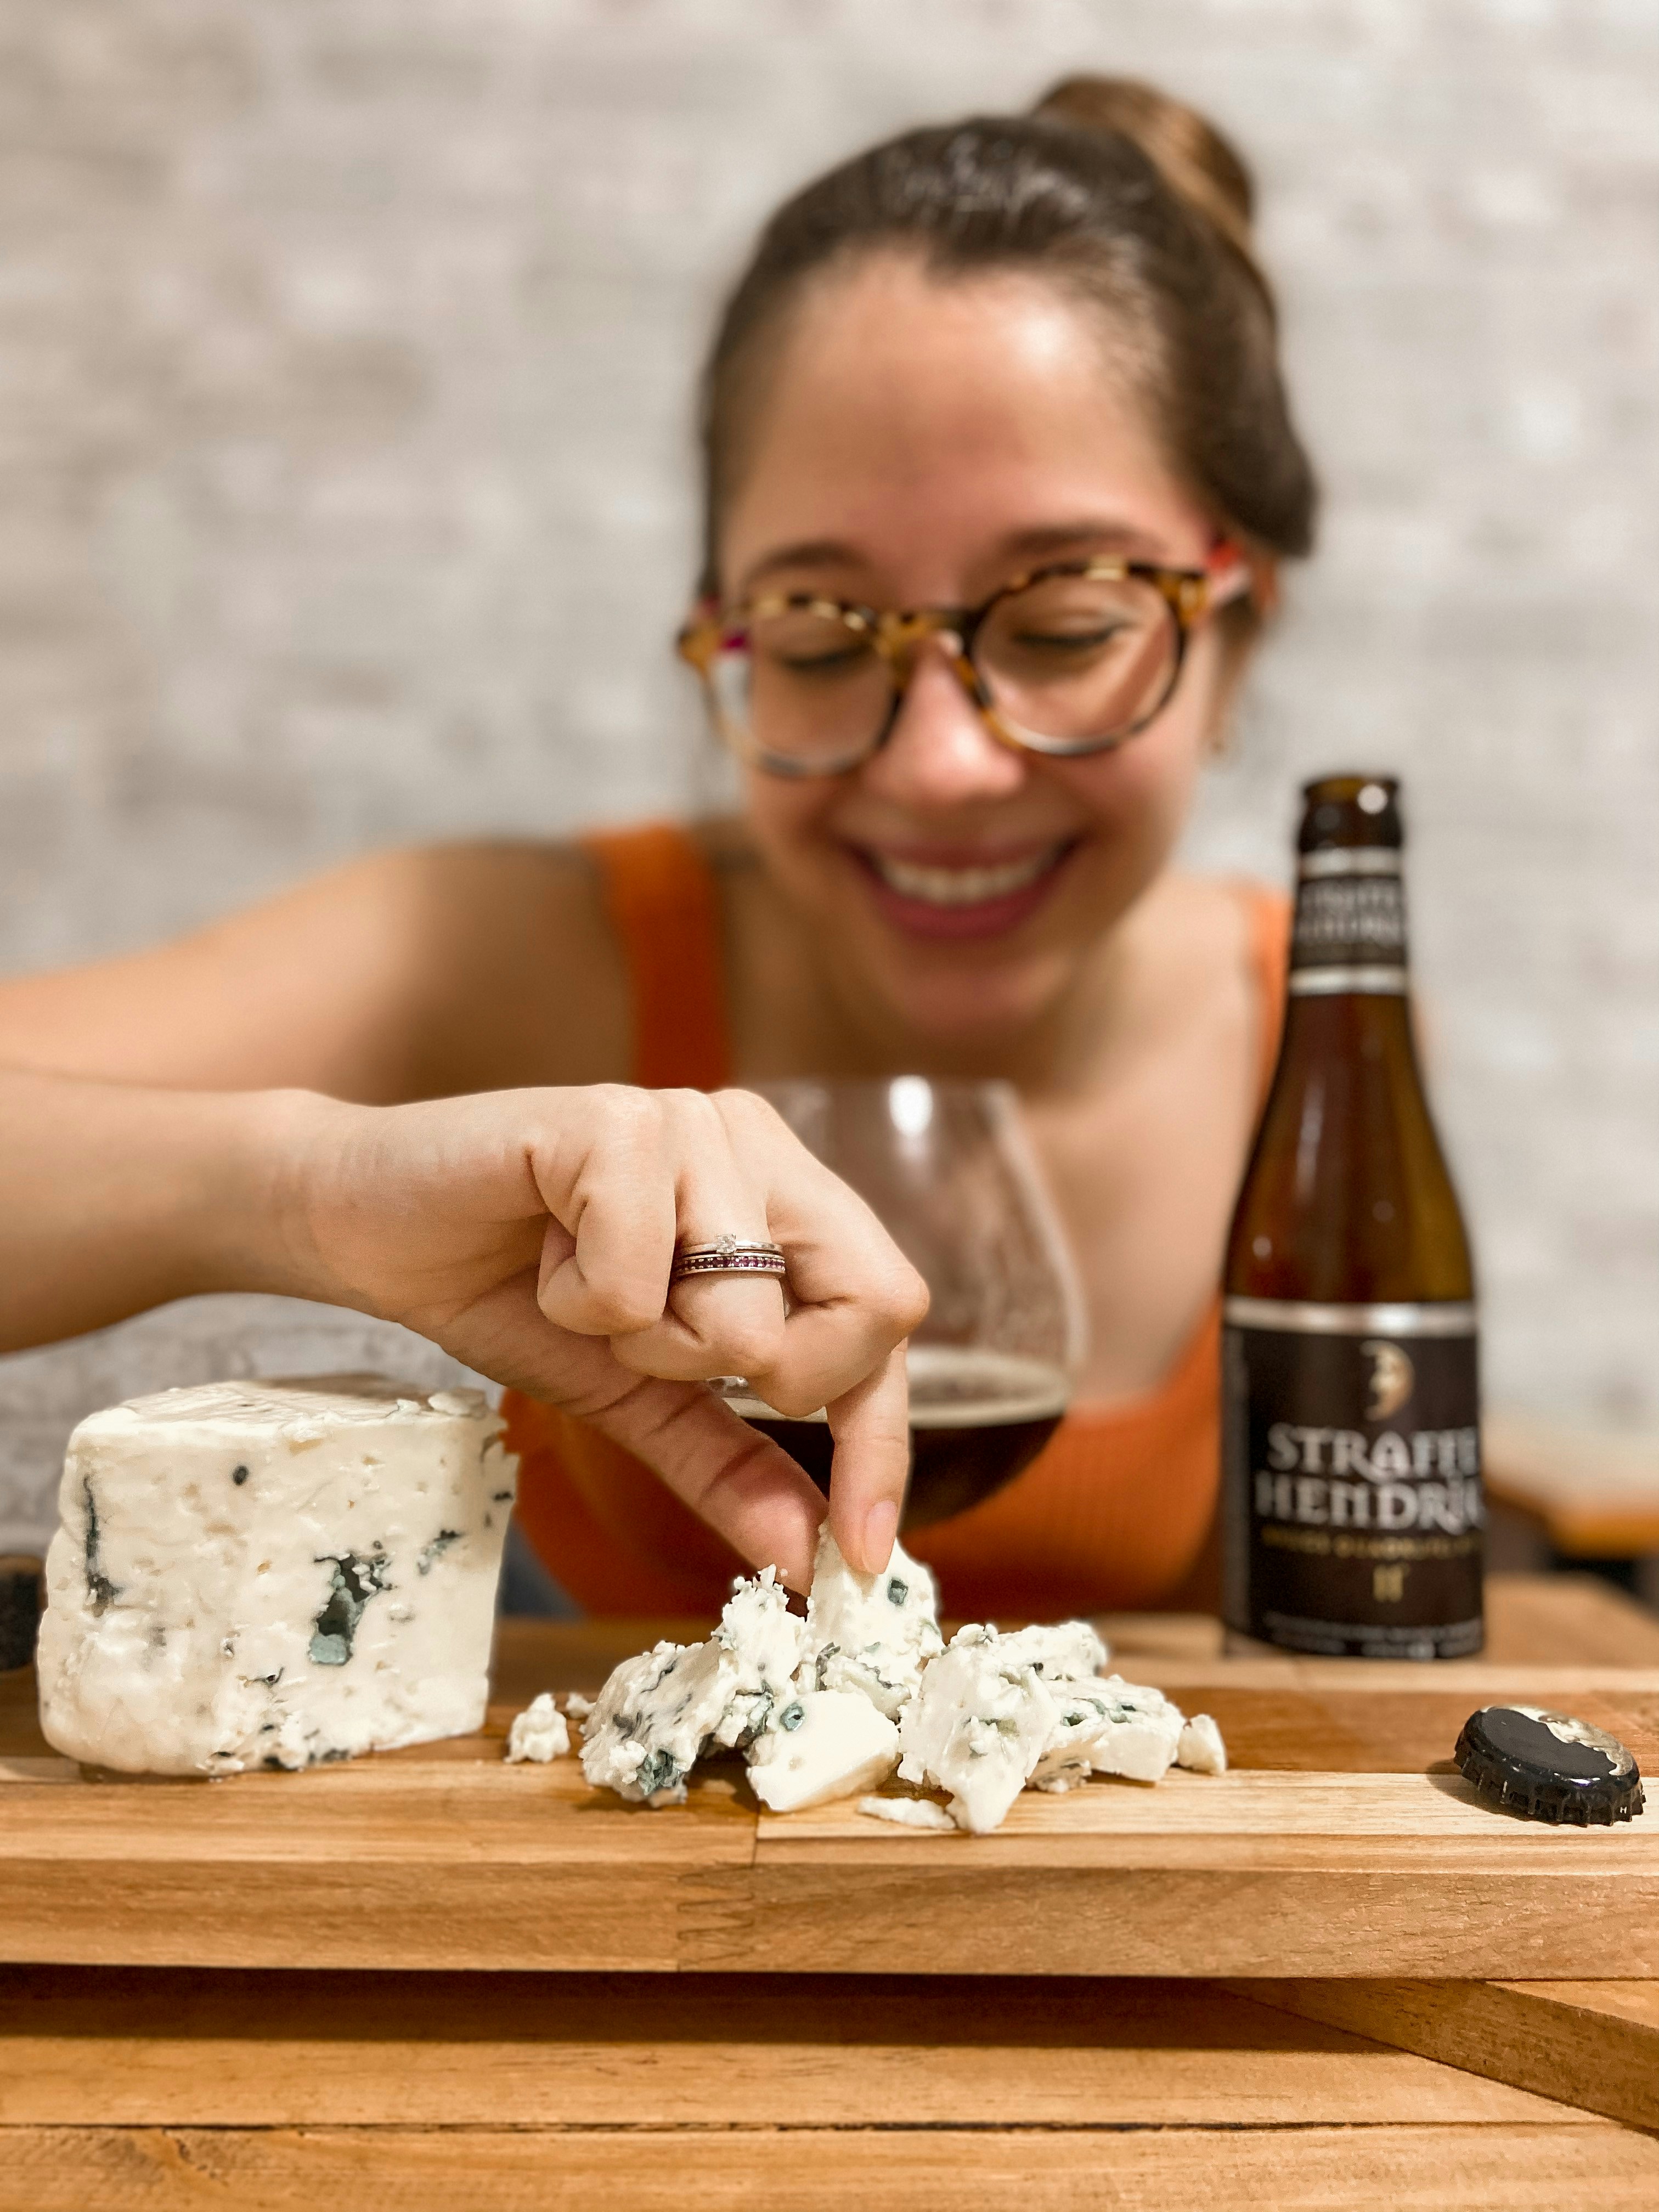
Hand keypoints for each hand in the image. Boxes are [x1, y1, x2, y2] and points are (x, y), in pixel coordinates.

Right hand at [278, 1085, 928, 1587]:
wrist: (368, 1223)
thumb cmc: (511, 1290)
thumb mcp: (639, 1395)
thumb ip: (729, 1463)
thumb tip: (810, 1558)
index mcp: (784, 1190)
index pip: (890, 1315)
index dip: (880, 1443)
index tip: (858, 1557)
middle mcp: (758, 1141)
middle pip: (875, 1305)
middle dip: (767, 1378)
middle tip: (659, 1354)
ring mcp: (692, 1121)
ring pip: (746, 1312)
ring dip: (647, 1342)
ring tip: (580, 1288)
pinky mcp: (613, 1121)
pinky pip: (638, 1282)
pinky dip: (579, 1303)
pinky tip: (540, 1250)